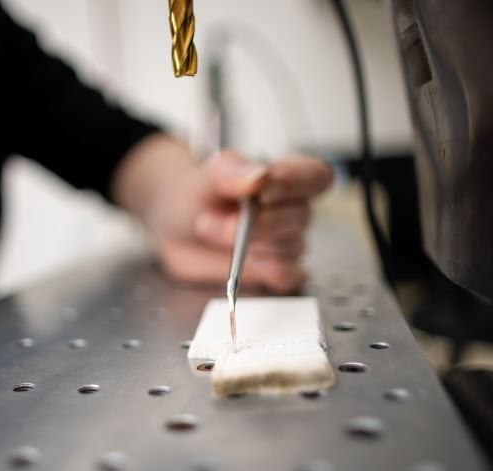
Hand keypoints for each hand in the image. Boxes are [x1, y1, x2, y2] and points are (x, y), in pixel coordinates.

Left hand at [113, 136, 332, 292]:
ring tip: (215, 235)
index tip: (265, 190)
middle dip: (254, 222)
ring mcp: (284, 242)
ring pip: (290, 249)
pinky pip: (289, 277)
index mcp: (285, 176)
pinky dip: (271, 275)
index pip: (317, 176)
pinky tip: (249, 266)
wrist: (176, 224)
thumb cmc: (199, 194)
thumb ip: (232, 170)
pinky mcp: (273, 271)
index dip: (297, 182)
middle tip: (211, 219)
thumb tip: (261, 176)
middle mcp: (291, 209)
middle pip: (299, 218)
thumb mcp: (208, 174)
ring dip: (250, 247)